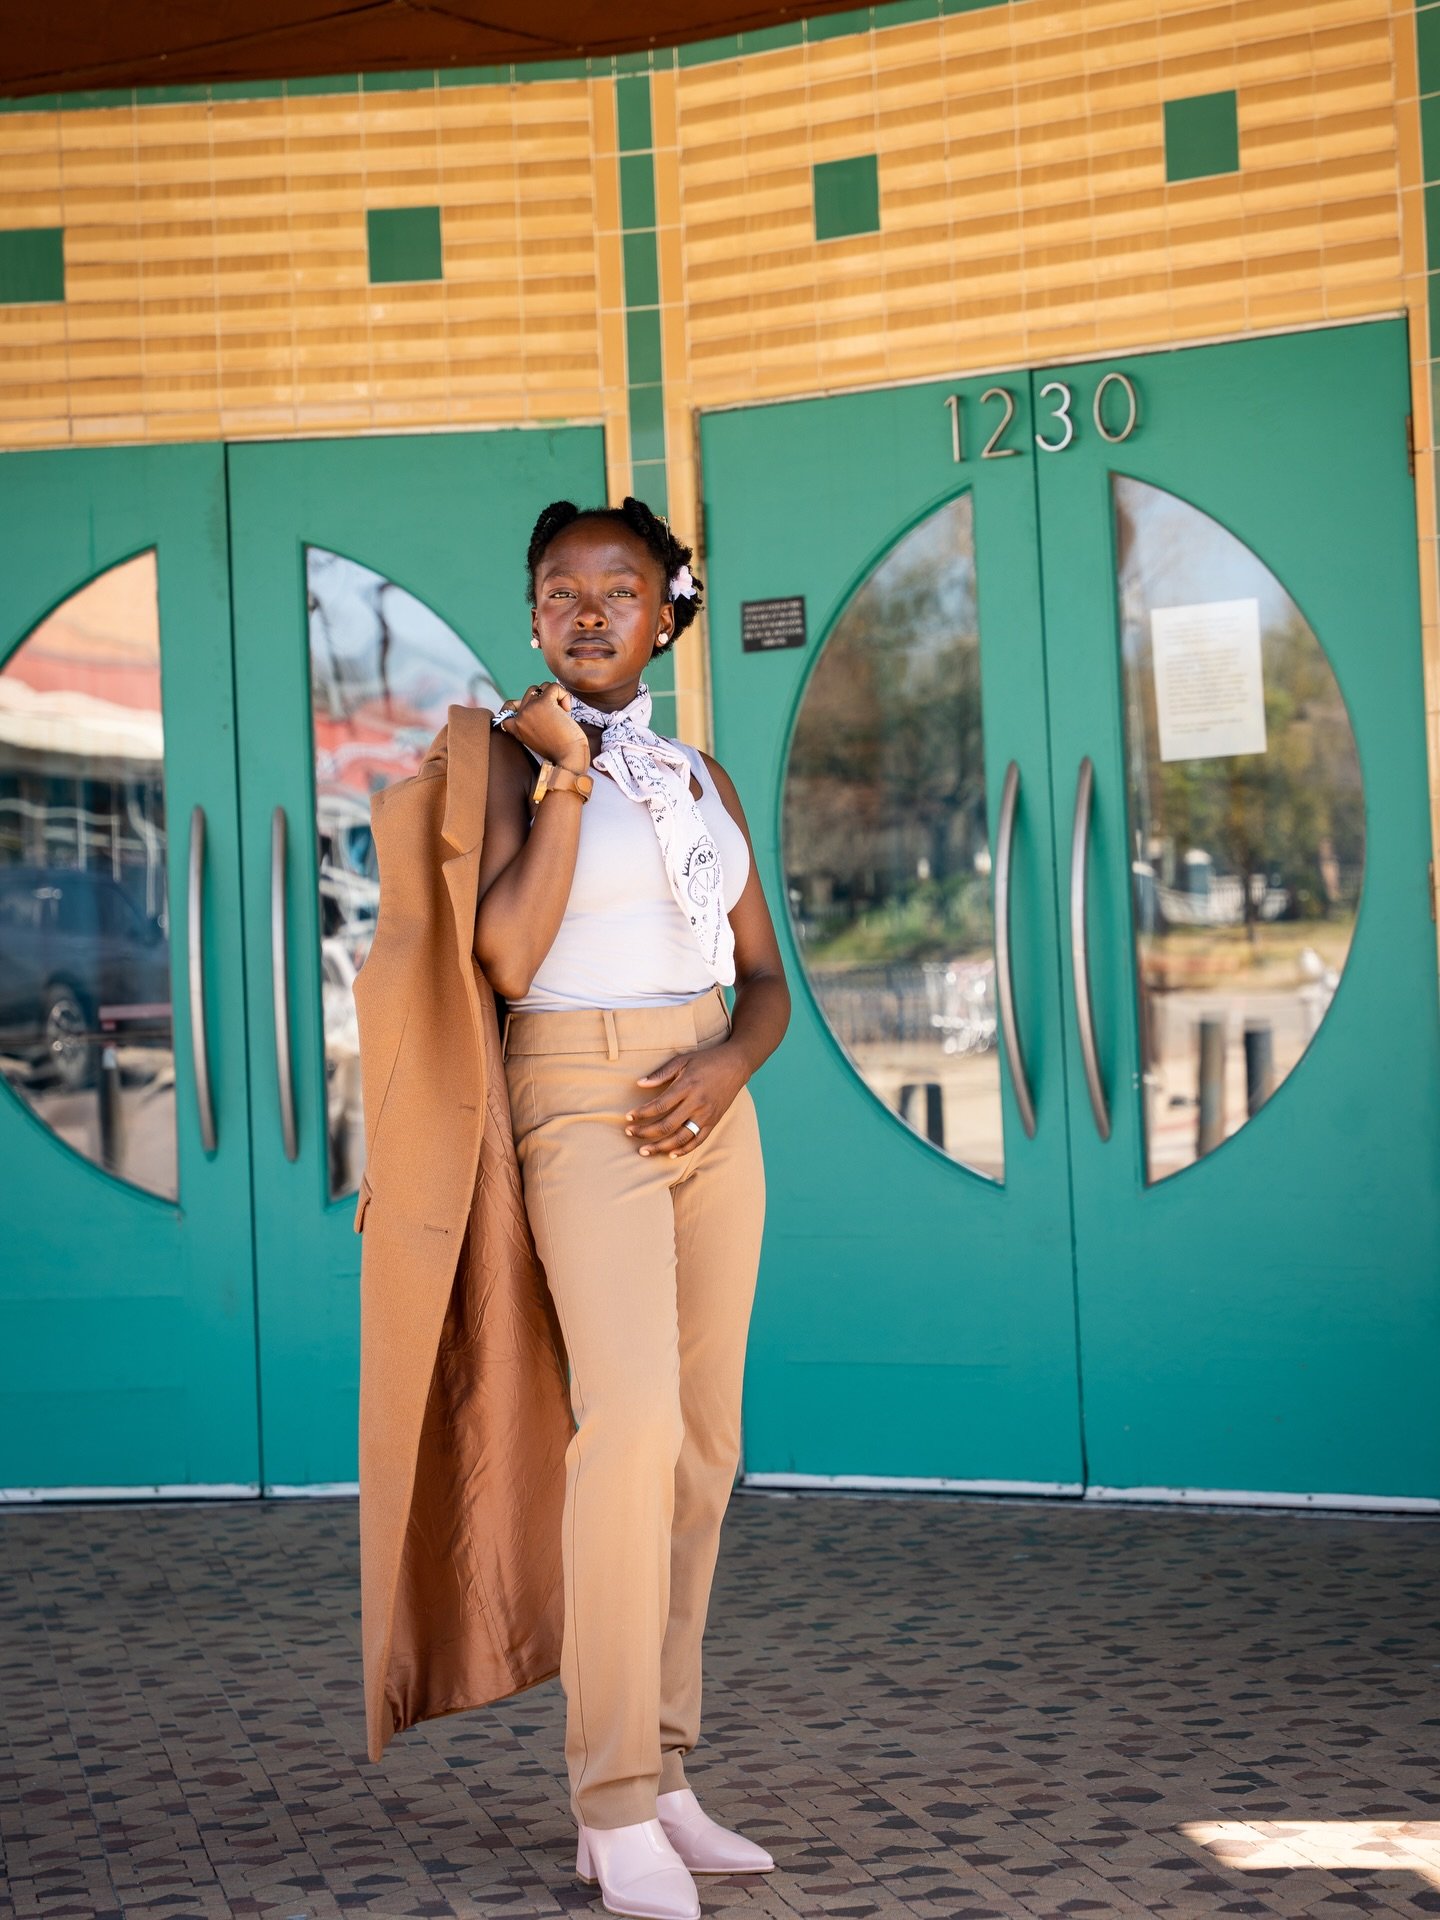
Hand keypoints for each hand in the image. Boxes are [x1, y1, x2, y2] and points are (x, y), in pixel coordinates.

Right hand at [497, 682, 589, 770]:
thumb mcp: (537, 737)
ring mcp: (530, 709)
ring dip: (555, 696)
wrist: (568, 758)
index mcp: (516, 728)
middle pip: (531, 693)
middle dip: (546, 699)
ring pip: (542, 687)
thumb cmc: (560, 750)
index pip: (507, 708)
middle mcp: (519, 717)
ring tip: (563, 713)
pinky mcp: (544, 703)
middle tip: (556, 718)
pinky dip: (564, 695)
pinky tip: (567, 710)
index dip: (519, 704)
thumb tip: (537, 696)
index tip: (535, 711)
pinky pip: (554, 687)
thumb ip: (531, 721)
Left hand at [625, 1042, 746, 1157]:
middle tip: (630, 1133)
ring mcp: (706, 1115)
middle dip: (646, 1132)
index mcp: (687, 1086)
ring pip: (681, 1138)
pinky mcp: (713, 1121)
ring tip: (644, 1150)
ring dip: (660, 1147)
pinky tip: (670, 1153)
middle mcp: (697, 1103)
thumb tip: (639, 1084)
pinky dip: (683, 1149)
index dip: (642, 1114)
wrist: (735, 1065)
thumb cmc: (706, 1061)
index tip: (628, 1117)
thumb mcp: (682, 1060)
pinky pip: (697, 1140)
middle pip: (667, 1125)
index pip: (659, 1105)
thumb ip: (660, 1073)